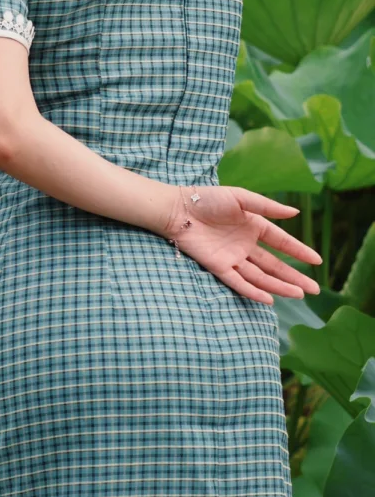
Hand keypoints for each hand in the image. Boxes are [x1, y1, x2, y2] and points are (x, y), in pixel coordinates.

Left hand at [163, 184, 321, 305]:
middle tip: (315, 289)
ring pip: (260, 276)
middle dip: (294, 277)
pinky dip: (253, 291)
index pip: (281, 242)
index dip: (299, 251)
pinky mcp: (217, 266)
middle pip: (275, 265)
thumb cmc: (207, 199)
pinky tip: (269, 298)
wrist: (179, 208)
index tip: (317, 261)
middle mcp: (245, 245)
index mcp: (253, 227)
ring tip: (299, 294)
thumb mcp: (241, 198)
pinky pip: (238, 282)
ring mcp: (232, 257)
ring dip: (279, 286)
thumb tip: (296, 214)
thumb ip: (267, 207)